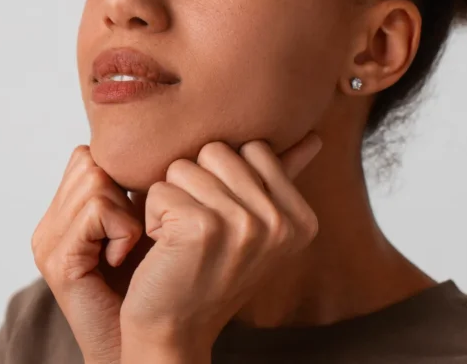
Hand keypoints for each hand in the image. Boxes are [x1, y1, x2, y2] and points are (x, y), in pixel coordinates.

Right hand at [31, 145, 145, 363]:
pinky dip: (124, 229)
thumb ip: (135, 190)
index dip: (122, 176)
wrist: (148, 345)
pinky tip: (123, 258)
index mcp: (64, 215)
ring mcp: (48, 243)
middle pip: (90, 162)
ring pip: (96, 180)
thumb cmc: (157, 286)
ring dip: (128, 211)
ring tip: (131, 247)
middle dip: (125, 191)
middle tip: (137, 234)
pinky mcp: (58, 260)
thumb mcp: (144, 226)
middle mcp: (49, 226)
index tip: (142, 214)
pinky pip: (99, 209)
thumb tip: (160, 149)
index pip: (87, 157)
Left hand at [118, 131, 321, 353]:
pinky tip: (166, 248)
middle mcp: (280, 222)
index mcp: (302, 218)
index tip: (225, 218)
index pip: (254, 148)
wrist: (174, 330)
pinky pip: (160, 189)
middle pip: (217, 151)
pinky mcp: (203, 229)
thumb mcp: (257, 226)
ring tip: (182, 238)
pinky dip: (152, 216)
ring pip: (185, 167)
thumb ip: (281, 178)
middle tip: (199, 229)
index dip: (225, 176)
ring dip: (171, 199)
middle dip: (195, 184)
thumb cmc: (209, 270)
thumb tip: (314, 137)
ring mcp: (245, 225)